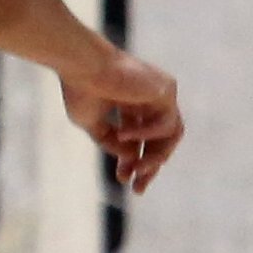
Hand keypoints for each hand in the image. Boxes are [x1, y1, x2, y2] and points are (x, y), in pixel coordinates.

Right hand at [73, 51, 182, 194]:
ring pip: (171, 135)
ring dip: (155, 157)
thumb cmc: (80, 89)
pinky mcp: (166, 90)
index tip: (123, 180)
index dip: (133, 161)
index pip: (141, 138)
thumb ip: (111, 142)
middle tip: (138, 187)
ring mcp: (160, 93)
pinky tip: (124, 135)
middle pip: (161, 140)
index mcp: (130, 103)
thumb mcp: (92, 124)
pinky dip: (145, 134)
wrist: (81, 65)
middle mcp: (149, 98)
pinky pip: (166, 124)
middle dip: (150, 165)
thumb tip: (132, 159)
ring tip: (137, 169)